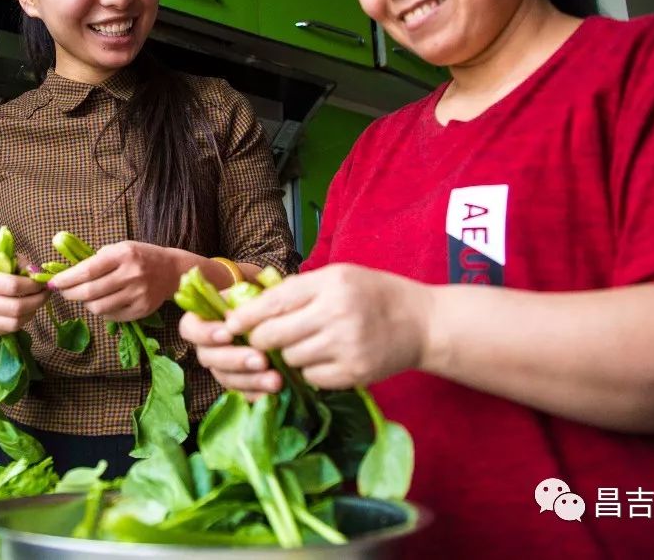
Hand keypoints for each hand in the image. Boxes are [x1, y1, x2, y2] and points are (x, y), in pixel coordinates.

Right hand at [0, 253, 47, 336]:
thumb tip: (35, 270)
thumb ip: (11, 260)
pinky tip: (23, 310)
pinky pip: (6, 330)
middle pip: (16, 308)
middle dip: (38, 300)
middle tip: (46, 292)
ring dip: (32, 312)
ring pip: (14, 323)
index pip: (12, 286)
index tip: (42, 281)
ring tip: (36, 302)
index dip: (33, 285)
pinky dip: (20, 321)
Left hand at [49, 241, 181, 321]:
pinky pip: (111, 316)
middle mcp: (131, 275)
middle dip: (69, 294)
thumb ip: (96, 259)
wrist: (172, 270)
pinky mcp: (142, 310)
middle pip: (90, 292)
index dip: (67, 278)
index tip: (53, 283)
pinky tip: (102, 301)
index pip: (87, 270)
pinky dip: (101, 311)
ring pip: (98, 307)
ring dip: (85, 303)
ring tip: (85, 296)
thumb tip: (67, 274)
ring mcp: (138, 294)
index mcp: (123, 255)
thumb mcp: (120, 248)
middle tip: (62, 292)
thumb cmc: (141, 256)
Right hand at [179, 309, 280, 397]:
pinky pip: (242, 394)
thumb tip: (236, 316)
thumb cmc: (267, 304)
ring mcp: (223, 367)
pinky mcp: (240, 384)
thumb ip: (245, 303)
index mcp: (206, 319)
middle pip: (208, 357)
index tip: (227, 334)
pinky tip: (275, 392)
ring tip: (275, 380)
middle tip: (261, 360)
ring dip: (250, 380)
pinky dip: (258, 394)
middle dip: (234, 359)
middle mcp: (209, 346)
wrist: (283, 322)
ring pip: (226, 378)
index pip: (190, 328)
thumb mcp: (257, 297)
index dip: (204, 333)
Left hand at [225, 264, 432, 389]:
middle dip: (262, 340)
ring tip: (305, 345)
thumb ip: (299, 288)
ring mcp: (346, 347)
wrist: (423, 323)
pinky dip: (311, 372)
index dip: (245, 316)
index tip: (230, 324)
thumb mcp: (339, 276)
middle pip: (274, 336)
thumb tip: (251, 303)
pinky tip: (325, 359)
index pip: (273, 302)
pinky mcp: (355, 373)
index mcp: (330, 284)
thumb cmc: (375, 294)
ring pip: (291, 360)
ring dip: (289, 356)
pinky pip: (312, 378)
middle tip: (263, 340)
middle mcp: (337, 314)